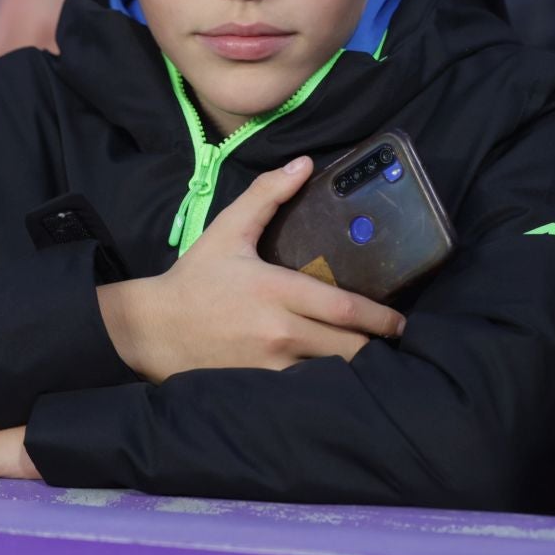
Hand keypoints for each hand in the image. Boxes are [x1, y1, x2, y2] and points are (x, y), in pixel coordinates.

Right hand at [95, 157, 406, 382]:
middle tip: (393, 343)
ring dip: (353, 368)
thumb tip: (305, 164)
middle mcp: (279, 331)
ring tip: (371, 362)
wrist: (154, 328)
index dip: (380, 318)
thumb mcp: (229, 229)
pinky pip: (305, 389)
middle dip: (376, 347)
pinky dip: (324, 384)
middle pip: (348, 348)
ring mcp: (271, 364)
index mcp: (277, 290)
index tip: (399, 321)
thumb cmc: (196, 278)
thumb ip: (268, 195)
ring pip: (330, 373)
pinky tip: (335, 381)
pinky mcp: (260, 386)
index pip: (343, 308)